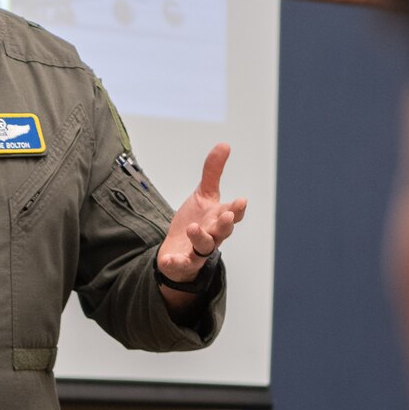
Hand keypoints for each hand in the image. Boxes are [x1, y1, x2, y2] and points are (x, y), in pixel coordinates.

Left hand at [158, 142, 246, 288]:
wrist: (178, 250)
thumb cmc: (196, 221)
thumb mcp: (203, 195)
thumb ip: (213, 172)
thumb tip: (224, 144)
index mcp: (218, 218)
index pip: (232, 213)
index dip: (238, 209)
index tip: (241, 201)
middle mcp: (212, 235)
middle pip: (223, 232)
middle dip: (225, 225)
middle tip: (227, 216)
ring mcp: (198, 251)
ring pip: (205, 247)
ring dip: (200, 238)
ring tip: (192, 228)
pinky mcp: (183, 263)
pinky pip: (181, 265)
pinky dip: (175, 263)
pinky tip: (167, 259)